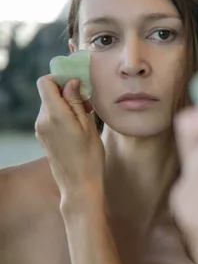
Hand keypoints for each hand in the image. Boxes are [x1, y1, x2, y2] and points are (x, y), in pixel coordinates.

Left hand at [35, 75, 104, 200]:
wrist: (80, 185)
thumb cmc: (89, 156)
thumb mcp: (88, 126)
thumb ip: (76, 102)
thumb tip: (71, 82)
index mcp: (54, 115)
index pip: (45, 83)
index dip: (60, 78)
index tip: (78, 83)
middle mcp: (42, 121)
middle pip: (49, 93)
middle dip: (67, 92)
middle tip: (88, 102)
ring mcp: (41, 130)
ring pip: (51, 104)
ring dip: (67, 104)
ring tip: (86, 115)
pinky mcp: (44, 137)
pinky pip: (51, 117)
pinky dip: (64, 114)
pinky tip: (79, 125)